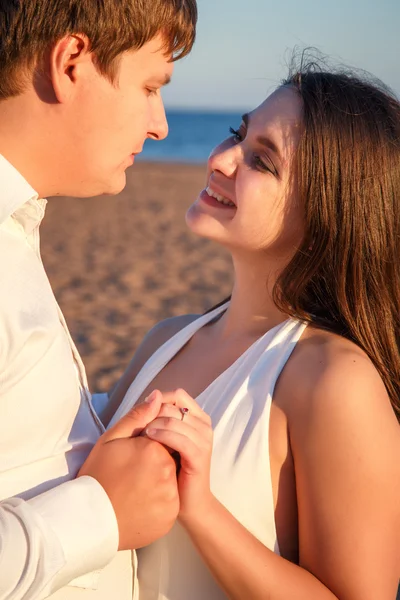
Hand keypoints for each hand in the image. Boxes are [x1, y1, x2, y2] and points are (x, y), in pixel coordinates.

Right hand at [78, 391, 178, 549]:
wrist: (89, 521)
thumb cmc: (97, 476)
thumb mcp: (111, 440)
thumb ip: (137, 416)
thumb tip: (158, 395)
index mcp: (154, 450)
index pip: (164, 436)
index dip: (148, 443)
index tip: (132, 454)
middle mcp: (167, 471)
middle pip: (170, 457)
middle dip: (156, 460)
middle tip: (132, 473)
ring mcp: (170, 495)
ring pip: (171, 480)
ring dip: (159, 480)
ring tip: (134, 489)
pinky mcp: (170, 515)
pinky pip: (170, 502)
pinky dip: (160, 500)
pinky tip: (140, 503)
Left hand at [144, 389, 213, 524]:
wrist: (188, 504)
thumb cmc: (172, 470)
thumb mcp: (165, 439)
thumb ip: (159, 417)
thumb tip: (153, 395)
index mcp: (198, 418)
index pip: (178, 395)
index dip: (158, 401)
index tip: (143, 417)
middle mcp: (204, 425)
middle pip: (174, 406)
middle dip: (152, 414)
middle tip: (139, 430)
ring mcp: (204, 440)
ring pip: (175, 419)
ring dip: (153, 425)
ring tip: (141, 438)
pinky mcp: (199, 456)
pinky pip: (179, 438)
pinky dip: (162, 436)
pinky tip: (149, 441)